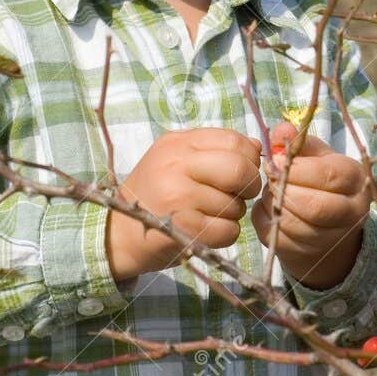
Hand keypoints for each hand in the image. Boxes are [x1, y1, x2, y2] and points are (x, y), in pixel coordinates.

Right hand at [105, 127, 262, 280]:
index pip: (234, 140)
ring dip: (232, 213)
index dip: (249, 158)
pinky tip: (207, 230)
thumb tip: (257, 147)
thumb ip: (214, 149)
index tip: (243, 172)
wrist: (119, 233)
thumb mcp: (176, 159)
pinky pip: (228, 230)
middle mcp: (175, 165)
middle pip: (239, 169)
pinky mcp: (181, 227)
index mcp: (177, 143)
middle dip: (249, 185)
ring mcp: (177, 196)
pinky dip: (225, 234)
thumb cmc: (155, 194)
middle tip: (239, 195)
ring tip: (210, 213)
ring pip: (236, 204)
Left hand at [252, 121, 371, 289]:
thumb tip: (282, 130)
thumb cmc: (321, 180)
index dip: (297, 169)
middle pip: (313, 205)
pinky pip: (277, 237)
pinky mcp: (306, 254)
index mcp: (356, 181)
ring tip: (272, 191)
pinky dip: (266, 220)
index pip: (328, 176)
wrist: (328, 224)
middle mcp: (351, 213)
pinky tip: (270, 208)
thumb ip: (298, 142)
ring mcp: (330, 238)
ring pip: (294, 224)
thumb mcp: (316, 155)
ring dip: (274, 204)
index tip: (276, 160)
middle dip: (284, 189)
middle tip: (270, 177)